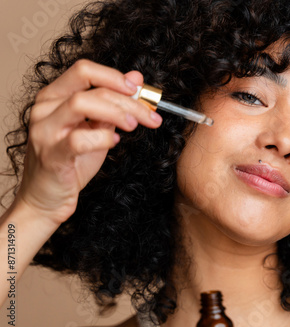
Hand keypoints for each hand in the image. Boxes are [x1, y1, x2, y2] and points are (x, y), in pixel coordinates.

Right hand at [15, 59, 162, 225]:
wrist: (47, 198)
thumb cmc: (71, 162)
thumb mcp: (96, 128)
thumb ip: (113, 103)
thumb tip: (136, 79)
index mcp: (54, 97)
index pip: (84, 70)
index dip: (114, 76)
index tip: (138, 90)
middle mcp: (45, 109)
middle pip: (89, 86)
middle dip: (126, 98)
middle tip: (149, 114)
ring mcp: (45, 131)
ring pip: (81, 104)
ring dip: (116, 112)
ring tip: (134, 125)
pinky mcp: (51, 155)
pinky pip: (79, 139)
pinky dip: (102, 138)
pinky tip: (113, 142)